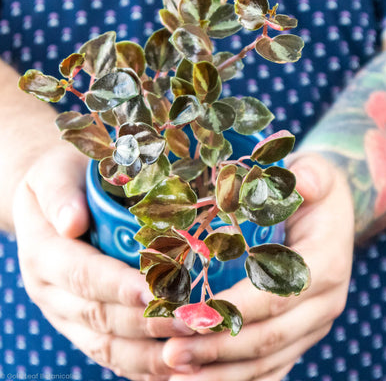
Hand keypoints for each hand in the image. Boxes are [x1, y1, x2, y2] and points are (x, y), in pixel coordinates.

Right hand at [12, 144, 195, 380]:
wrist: (49, 205)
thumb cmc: (61, 183)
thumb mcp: (53, 175)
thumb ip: (61, 195)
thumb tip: (72, 222)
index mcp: (44, 254)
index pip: (83, 276)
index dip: (119, 286)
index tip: (156, 292)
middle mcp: (51, 292)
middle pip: (100, 316)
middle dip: (146, 323)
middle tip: (190, 321)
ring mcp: (65, 313)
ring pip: (105, 345)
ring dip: (148, 353)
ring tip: (189, 349)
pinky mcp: (81, 324)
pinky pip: (109, 352)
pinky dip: (140, 364)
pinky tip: (171, 366)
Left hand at [161, 154, 354, 380]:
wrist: (330, 216)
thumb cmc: (315, 193)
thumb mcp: (318, 173)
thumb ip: (313, 175)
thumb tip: (307, 182)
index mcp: (326, 264)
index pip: (276, 294)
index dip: (233, 309)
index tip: (189, 315)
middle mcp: (324, 302)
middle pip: (268, 336)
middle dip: (217, 347)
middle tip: (170, 352)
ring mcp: (313, 323)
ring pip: (268, 359)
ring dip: (221, 370)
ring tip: (175, 371)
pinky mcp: (301, 333)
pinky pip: (273, 366)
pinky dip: (238, 377)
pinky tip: (203, 378)